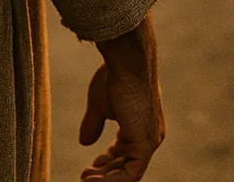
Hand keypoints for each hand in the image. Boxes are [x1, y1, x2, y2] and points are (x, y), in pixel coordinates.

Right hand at [78, 13, 164, 180]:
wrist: (126, 63)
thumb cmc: (114, 77)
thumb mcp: (99, 105)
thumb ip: (94, 124)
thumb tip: (84, 142)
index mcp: (140, 125)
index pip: (126, 150)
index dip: (107, 160)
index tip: (90, 165)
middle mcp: (150, 135)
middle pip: (127, 163)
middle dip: (105, 172)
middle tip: (84, 175)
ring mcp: (150, 141)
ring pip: (129, 173)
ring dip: (106, 179)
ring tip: (85, 179)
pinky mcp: (146, 145)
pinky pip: (130, 174)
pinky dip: (112, 180)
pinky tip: (92, 179)